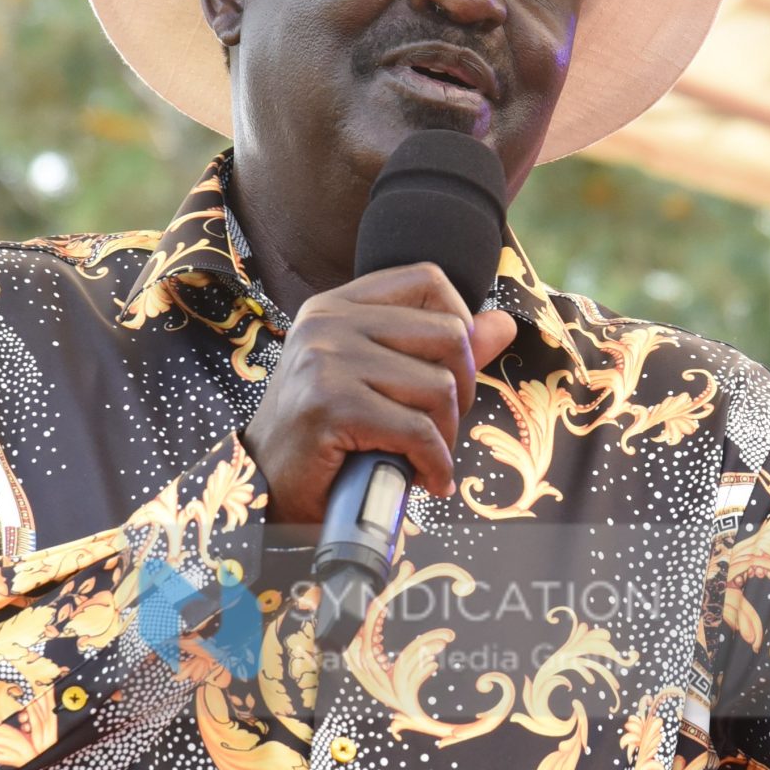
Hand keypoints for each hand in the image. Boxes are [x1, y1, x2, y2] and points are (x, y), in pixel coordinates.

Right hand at [241, 262, 516, 528]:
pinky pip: (419, 431)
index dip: (461, 322)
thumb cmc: (327, 437)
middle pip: (449, 335)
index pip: (429, 279)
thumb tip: (503, 325)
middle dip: (460, 392)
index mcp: (337, 306)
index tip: (450, 370)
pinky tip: (425, 480)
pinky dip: (434, 465)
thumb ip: (439, 351)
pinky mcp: (331, 404)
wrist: (266, 490)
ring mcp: (326, 360)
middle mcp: (328, 323)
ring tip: (423, 457)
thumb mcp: (380, 382)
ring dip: (445, 436)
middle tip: (439, 428)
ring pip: (439, 387)